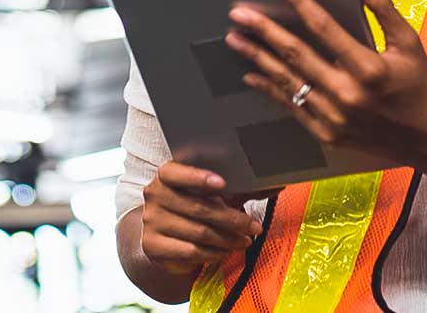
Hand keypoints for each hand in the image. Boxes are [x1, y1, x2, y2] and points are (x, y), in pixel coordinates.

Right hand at [140, 161, 262, 273]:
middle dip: (232, 220)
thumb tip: (276, 183)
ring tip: (243, 241)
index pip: (176, 172)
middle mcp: (154, 195)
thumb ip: (239, 188)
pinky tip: (223, 252)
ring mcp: (151, 221)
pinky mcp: (152, 246)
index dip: (198, 177)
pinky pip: (190, 251)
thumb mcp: (215, 195)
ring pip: (198, 232)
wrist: (166, 238)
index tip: (222, 184)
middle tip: (254, 227)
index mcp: (166, 175)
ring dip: (227, 239)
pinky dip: (212, 253)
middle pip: (198, 208)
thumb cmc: (194, 209)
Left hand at [224, 0, 426, 166]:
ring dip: (258, 58)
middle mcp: (348, 94)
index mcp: (369, 68)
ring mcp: (334, 118)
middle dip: (263, 31)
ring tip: (235, 39)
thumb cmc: (418, 84)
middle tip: (238, 13)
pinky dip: (270, 89)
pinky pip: (292, 107)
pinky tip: (252, 74)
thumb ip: (383, 9)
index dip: (300, 3)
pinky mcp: (327, 134)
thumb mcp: (408, 41)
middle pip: (295, 55)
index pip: (325, 29)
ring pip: (287, 81)